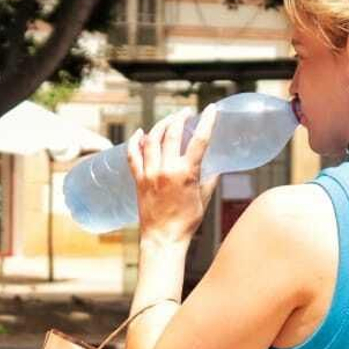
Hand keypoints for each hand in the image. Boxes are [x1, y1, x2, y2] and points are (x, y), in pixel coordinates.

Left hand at [127, 108, 217, 244]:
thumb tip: (215, 168)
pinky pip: (132, 155)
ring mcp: (150, 173)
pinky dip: (135, 141)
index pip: (199, 140)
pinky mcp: (139, 180)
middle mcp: (167, 169)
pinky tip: (140, 133)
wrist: (163, 238)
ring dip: (160, 125)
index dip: (206, 121)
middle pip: (172, 133)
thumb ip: (209, 180)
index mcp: (186, 173)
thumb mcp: (203, 199)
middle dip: (180, 118)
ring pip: (152, 139)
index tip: (210, 109)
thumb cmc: (186, 222)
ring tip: (168, 120)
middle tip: (185, 113)